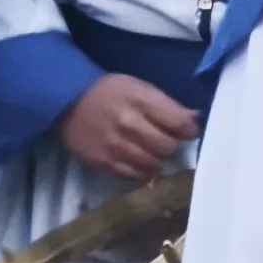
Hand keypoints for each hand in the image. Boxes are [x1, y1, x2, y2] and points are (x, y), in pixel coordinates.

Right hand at [58, 74, 200, 181]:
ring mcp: (116, 146)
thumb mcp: (138, 87)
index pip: (179, 123)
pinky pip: (135, 176)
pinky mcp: (104, 162)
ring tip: (148, 149)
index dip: (188, 130)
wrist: (68, 102)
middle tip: (163, 140)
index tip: (185, 130)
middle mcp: (129, 124)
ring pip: (154, 164)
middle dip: (171, 144)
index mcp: (140, 100)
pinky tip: (137, 160)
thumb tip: (195, 118)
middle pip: (168, 147)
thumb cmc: (109, 92)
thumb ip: (167, 104)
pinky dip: (141, 171)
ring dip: (156, 159)